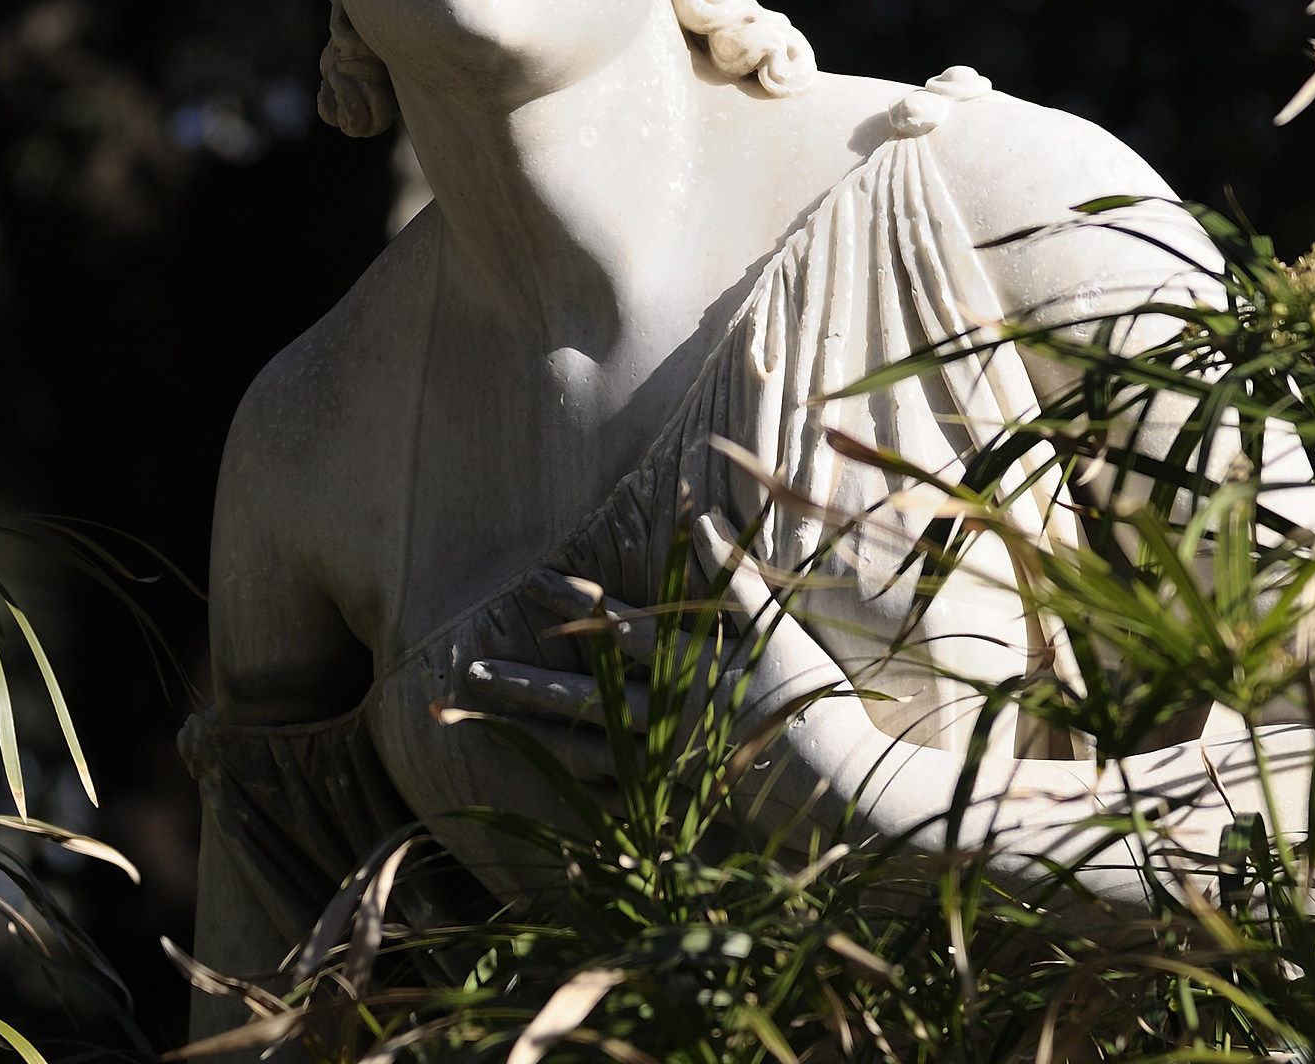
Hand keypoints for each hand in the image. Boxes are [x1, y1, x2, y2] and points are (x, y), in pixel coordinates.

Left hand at [455, 513, 849, 787]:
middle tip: (469, 671)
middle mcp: (666, 717)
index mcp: (688, 669)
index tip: (528, 580)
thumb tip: (701, 516)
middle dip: (523, 682)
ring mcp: (667, 763)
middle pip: (582, 696)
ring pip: (584, 747)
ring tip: (483, 720)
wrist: (844, 786)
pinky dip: (575, 780)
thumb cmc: (815, 699)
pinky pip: (613, 790)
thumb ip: (734, 574)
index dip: (571, 601)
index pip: (615, 627)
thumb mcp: (780, 626)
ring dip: (532, 731)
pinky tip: (541, 770)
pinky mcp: (676, 797)